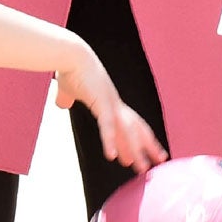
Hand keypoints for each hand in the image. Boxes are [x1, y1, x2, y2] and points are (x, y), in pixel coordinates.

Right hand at [54, 45, 166, 171]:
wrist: (70, 54)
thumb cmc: (69, 69)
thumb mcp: (68, 89)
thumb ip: (67, 98)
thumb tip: (61, 104)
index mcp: (111, 101)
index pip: (131, 122)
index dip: (142, 136)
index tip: (152, 149)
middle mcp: (115, 103)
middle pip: (136, 128)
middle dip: (148, 145)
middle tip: (159, 161)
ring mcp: (110, 102)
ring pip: (126, 130)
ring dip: (134, 149)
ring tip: (140, 167)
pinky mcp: (100, 101)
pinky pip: (107, 125)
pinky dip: (110, 140)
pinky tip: (112, 156)